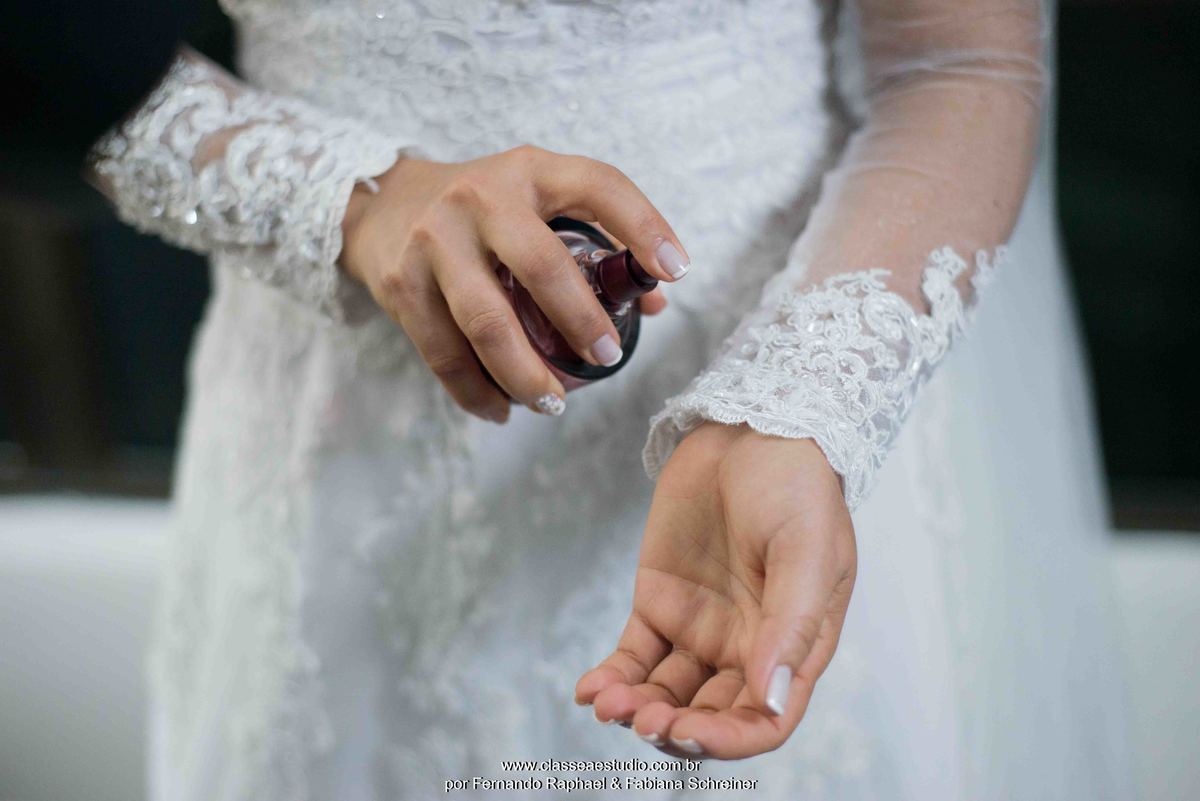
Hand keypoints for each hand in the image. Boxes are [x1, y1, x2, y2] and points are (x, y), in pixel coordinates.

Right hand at [339, 145, 687, 421]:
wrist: (383, 205)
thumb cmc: (484, 211)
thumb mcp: (537, 202)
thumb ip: (596, 241)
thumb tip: (652, 302)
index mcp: (529, 172)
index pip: (598, 185)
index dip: (643, 224)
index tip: (676, 271)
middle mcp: (481, 198)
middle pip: (540, 265)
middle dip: (580, 320)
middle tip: (606, 358)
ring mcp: (434, 241)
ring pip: (486, 322)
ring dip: (526, 374)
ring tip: (554, 405)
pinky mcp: (401, 284)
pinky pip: (444, 353)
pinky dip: (477, 392)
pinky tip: (503, 410)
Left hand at [575, 423, 855, 759]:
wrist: (750, 426)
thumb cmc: (795, 486)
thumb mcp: (807, 551)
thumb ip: (789, 626)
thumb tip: (769, 700)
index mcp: (794, 646)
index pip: (765, 720)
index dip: (728, 741)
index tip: (688, 732)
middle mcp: (747, 648)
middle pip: (709, 715)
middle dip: (674, 728)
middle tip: (641, 719)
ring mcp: (701, 628)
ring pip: (665, 692)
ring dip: (637, 708)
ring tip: (608, 704)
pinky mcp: (660, 602)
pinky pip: (634, 656)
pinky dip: (612, 677)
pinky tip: (590, 690)